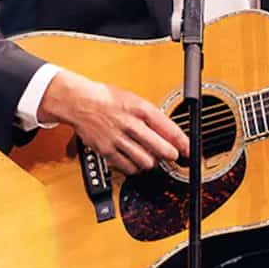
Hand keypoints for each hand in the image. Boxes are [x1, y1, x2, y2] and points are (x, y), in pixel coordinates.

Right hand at [37, 70, 188, 175]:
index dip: (183, 143)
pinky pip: (127, 167)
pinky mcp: (106, 150)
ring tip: (150, 157)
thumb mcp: (133, 99)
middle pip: (161, 149)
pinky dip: (135, 168)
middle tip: (172, 156)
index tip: (189, 150)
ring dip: (152, 162)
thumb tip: (170, 134)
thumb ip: (151, 116)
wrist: (78, 102)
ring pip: (146, 161)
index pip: (169, 129)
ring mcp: (118, 138)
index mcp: (140, 109)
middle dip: (171, 155)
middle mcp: (130, 124)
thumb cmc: (106, 99)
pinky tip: (135, 162)